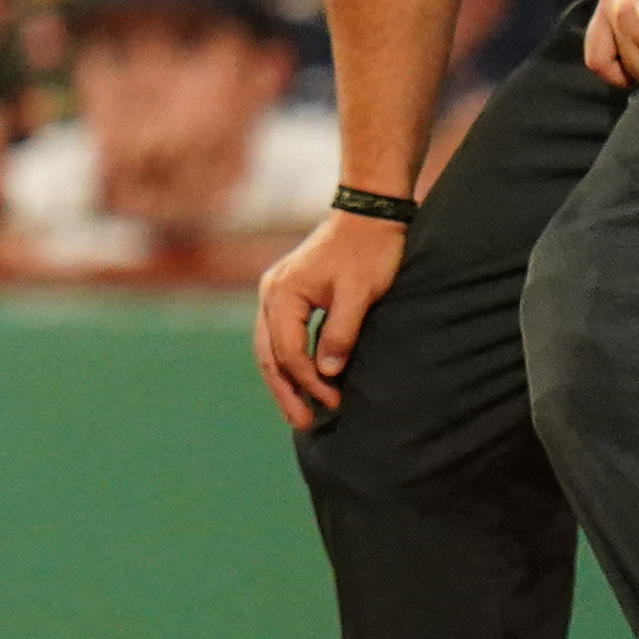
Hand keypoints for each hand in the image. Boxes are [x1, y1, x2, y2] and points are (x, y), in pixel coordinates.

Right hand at [255, 207, 407, 429]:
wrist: (369, 214)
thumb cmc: (368, 251)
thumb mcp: (360, 293)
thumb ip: (341, 332)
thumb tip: (327, 373)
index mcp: (283, 291)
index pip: (288, 350)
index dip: (308, 381)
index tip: (335, 402)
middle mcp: (271, 292)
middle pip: (268, 353)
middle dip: (285, 391)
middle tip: (303, 424)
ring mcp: (276, 291)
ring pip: (269, 346)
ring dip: (283, 380)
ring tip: (297, 411)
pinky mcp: (288, 293)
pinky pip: (279, 336)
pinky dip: (287, 361)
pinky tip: (300, 379)